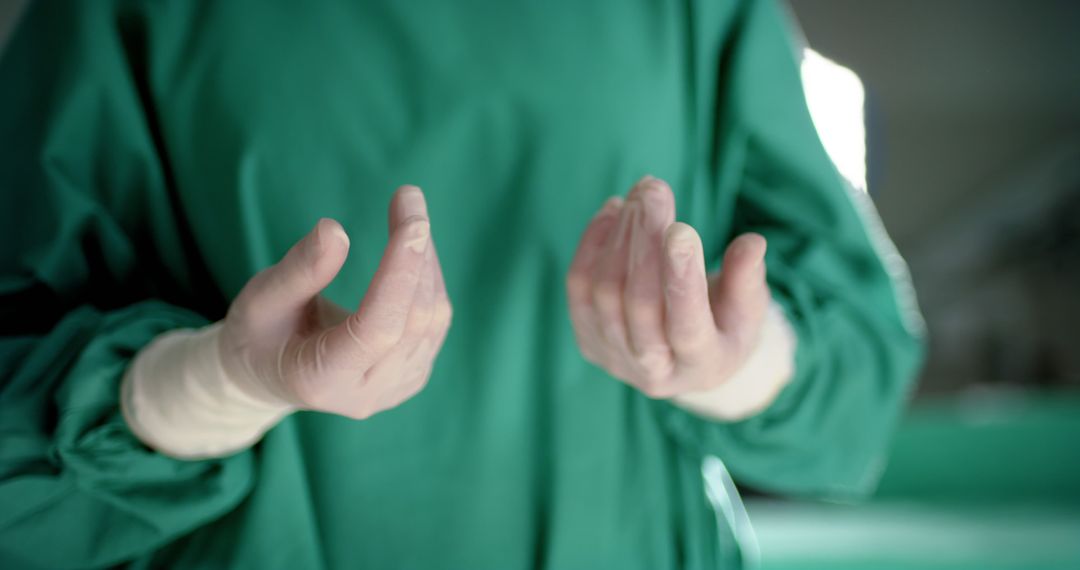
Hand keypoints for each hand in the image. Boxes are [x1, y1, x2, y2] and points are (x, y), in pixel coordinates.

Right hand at [220, 185, 451, 419]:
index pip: (378, 328)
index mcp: (323, 380)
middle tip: (408, 195)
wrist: (267, 376)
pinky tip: (413, 250)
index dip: (400, 274)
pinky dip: (427, 279)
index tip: (414, 222)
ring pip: (432, 319)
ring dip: (425, 261)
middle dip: (416, 252)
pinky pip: (434, 324)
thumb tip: (336, 230)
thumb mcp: (262, 299)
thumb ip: (300, 270)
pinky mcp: (412, 375)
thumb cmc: (258, 335)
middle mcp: (367, 393)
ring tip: (406, 214)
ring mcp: (395, 389)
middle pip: (412, 320)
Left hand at [566, 176, 770, 398]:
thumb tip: (753, 242)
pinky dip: (593, 243)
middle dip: (645, 239)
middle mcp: (654, 370)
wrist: (685, 358)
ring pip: (606, 291)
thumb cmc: (726, 324)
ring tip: (640, 194)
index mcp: (702, 364)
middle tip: (654, 189)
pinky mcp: (588, 339)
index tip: (681, 228)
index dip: (681, 277)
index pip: (687, 325)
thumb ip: (747, 278)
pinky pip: (580, 287)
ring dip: (621, 234)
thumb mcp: (749, 307)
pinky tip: (613, 212)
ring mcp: (615, 357)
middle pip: (640, 303)